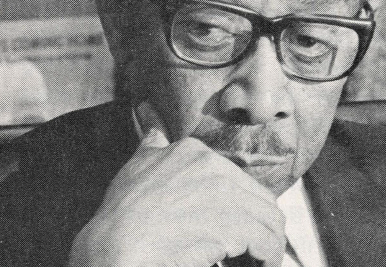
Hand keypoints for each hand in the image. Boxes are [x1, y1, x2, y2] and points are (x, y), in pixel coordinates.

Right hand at [68, 102, 285, 266]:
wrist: (115, 246)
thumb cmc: (121, 215)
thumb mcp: (135, 169)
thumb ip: (151, 148)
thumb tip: (154, 132)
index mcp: (194, 152)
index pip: (237, 179)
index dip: (238, 206)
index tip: (231, 227)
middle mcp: (213, 166)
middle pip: (259, 198)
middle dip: (259, 225)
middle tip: (250, 249)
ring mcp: (225, 193)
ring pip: (270, 219)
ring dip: (268, 243)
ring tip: (258, 261)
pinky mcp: (234, 224)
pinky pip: (268, 242)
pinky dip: (269, 257)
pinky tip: (259, 266)